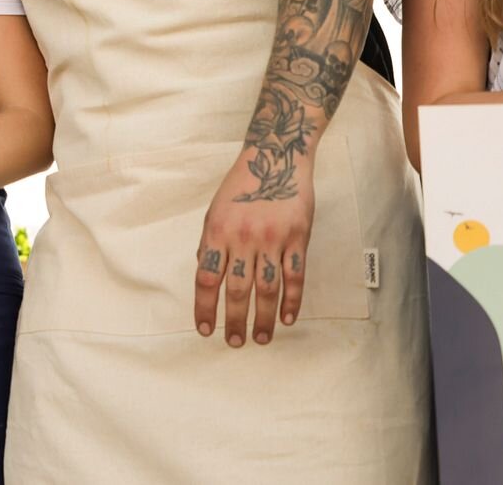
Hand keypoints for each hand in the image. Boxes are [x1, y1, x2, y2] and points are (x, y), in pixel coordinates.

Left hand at [194, 150, 313, 346]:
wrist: (276, 159)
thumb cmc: (241, 187)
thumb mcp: (215, 211)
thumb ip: (210, 244)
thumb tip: (204, 274)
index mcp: (216, 231)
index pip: (206, 277)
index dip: (205, 306)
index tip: (205, 328)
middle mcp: (242, 237)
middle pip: (237, 289)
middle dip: (234, 320)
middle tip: (234, 342)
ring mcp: (272, 239)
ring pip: (267, 288)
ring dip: (263, 318)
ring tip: (260, 339)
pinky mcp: (297, 238)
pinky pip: (294, 277)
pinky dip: (291, 301)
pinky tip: (287, 319)